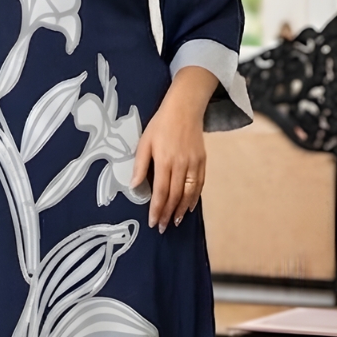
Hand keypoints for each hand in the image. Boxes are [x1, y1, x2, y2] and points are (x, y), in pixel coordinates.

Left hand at [130, 66, 217, 231]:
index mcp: (164, 160)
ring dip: (182, 210)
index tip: (153, 222)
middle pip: (175, 196)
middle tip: (162, 227)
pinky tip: (190, 207)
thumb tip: (134, 186)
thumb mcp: (144, 142)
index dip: (157, 209)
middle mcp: (181, 164)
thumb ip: (140, 165)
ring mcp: (194, 163)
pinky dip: (195, 198)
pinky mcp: (202, 161)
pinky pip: (200, 184)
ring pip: (189, 193)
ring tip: (176, 221)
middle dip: (168, 214)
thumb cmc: (160, 125)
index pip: (161, 192)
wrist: (184, 108)